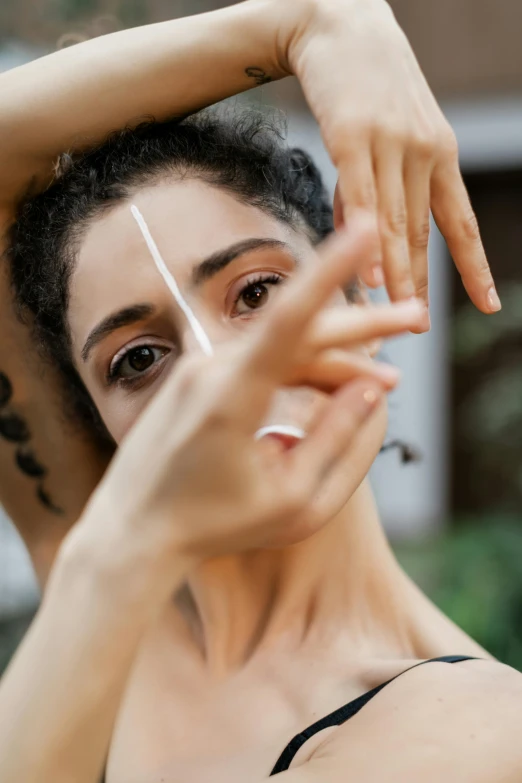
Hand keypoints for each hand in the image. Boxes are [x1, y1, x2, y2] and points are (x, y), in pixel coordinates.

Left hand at [78, 215, 423, 583]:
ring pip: (284, 348)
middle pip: (301, 330)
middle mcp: (211, 369)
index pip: (288, 318)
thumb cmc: (214, 527)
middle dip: (364, 327)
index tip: (364, 229)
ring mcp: (200, 369)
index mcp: (230, 397)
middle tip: (417, 318)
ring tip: (387, 379)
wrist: (134, 530)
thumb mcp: (293, 501)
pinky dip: (302, 371)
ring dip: (336, 360)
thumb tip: (372, 389)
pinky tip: (337, 388)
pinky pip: (260, 361)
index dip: (331, 270)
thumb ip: (338, 443)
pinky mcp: (199, 376)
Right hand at [282, 0, 498, 327]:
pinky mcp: (352, 136)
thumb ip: (379, 187)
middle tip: (418, 326)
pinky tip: (371, 276)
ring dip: (398, 274)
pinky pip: (364, 198)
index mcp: (440, 154)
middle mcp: (423, 151)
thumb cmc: (364, 85)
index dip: (474, 265)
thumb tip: (365, 237)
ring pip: (396, 221)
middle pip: (424, 232)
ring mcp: (389, 143)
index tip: (489, 302)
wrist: (339, 24)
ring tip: (397, 314)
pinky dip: (367, 241)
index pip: (460, 222)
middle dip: (422, 283)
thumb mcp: (387, 136)